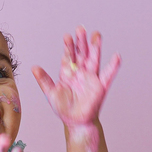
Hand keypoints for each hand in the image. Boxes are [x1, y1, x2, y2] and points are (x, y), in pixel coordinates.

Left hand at [30, 26, 119, 151]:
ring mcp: (91, 78)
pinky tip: (116, 57)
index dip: (68, 47)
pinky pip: (107, 75)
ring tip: (96, 35)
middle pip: (81, 54)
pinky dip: (113, 66)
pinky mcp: (100, 87)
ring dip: (95, 48)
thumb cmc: (63, 108)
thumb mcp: (51, 94)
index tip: (67, 36)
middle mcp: (80, 72)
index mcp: (68, 73)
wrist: (76, 122)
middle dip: (81, 42)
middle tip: (80, 29)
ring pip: (94, 59)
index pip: (68, 56)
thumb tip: (34, 67)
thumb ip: (44, 80)